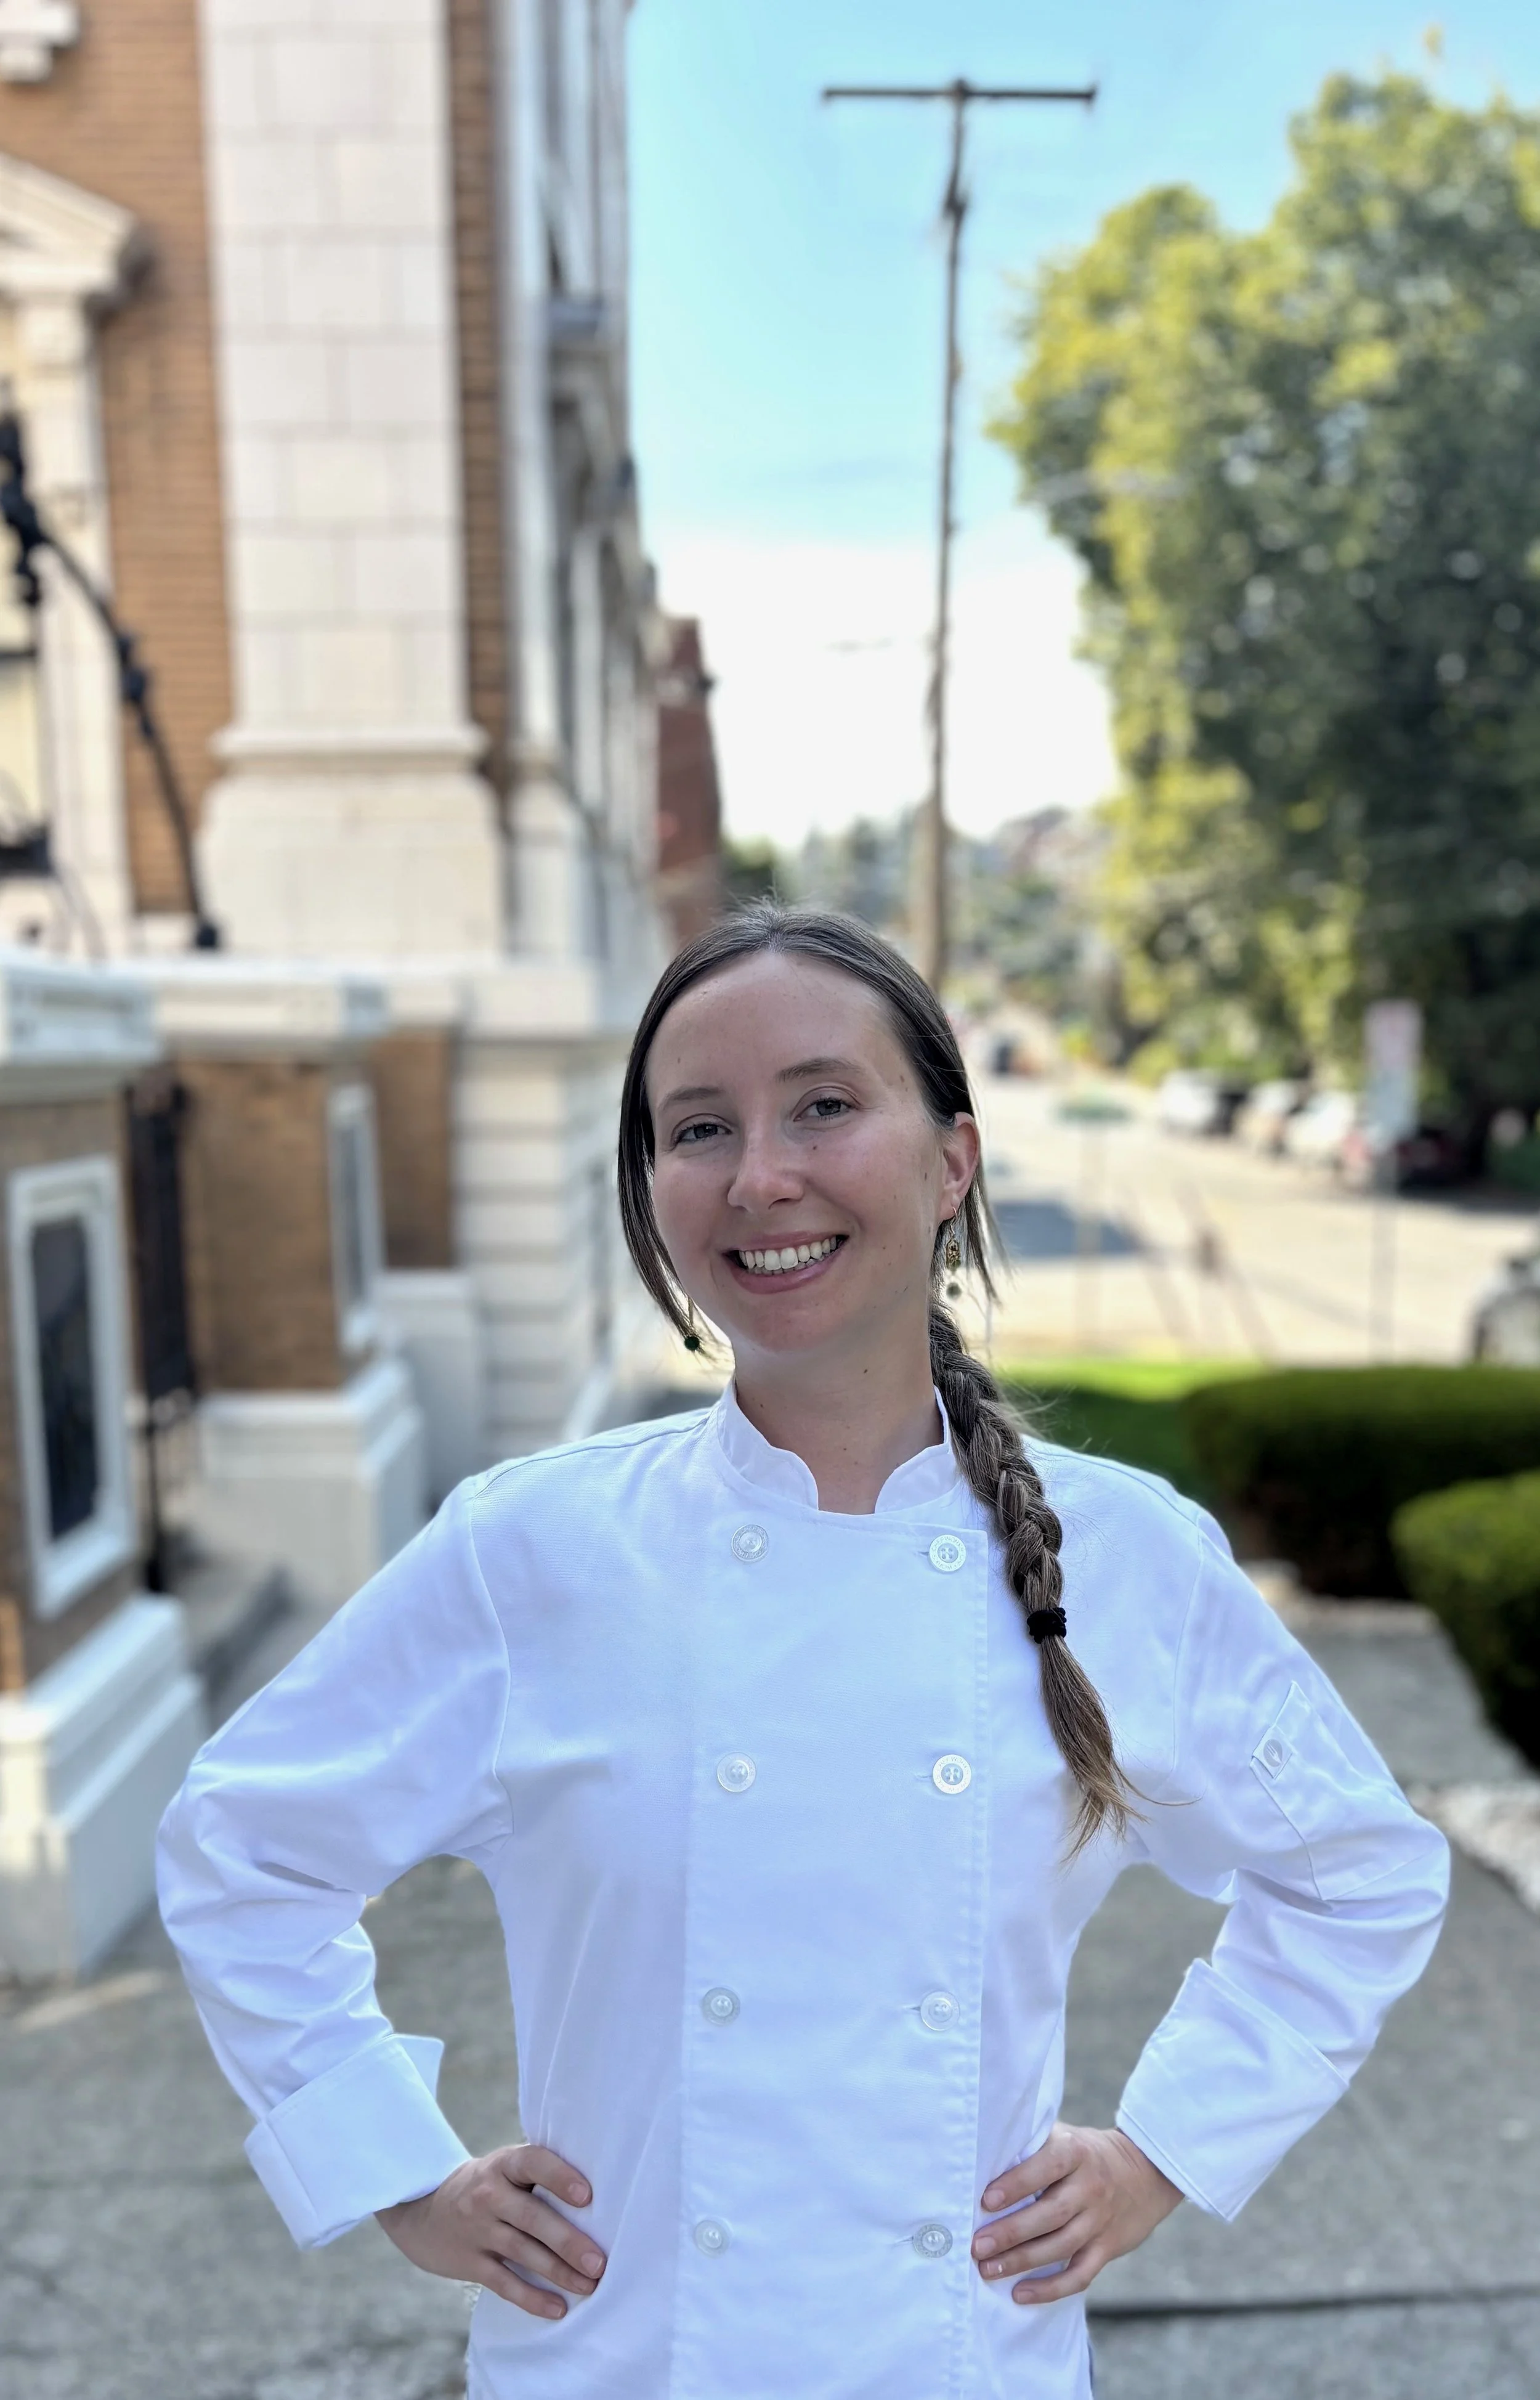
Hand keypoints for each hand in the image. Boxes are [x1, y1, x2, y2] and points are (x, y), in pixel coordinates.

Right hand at [377, 2143, 604, 2318]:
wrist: (422, 2211)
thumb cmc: (484, 2186)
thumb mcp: (503, 2168)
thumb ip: (537, 2175)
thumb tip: (599, 2192)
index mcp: (502, 2165)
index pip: (533, 2163)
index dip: (559, 2177)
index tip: (587, 2196)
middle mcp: (488, 2196)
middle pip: (532, 2217)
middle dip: (567, 2241)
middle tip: (599, 2262)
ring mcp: (478, 2231)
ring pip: (523, 2253)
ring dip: (558, 2272)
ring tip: (589, 2285)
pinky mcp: (471, 2263)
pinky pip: (504, 2283)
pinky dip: (532, 2298)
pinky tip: (557, 2308)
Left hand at [972, 2122, 1181, 2304]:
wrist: (1146, 2172)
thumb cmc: (1087, 2154)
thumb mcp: (1067, 2137)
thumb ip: (1035, 2147)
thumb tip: (985, 2158)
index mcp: (1077, 2153)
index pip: (1046, 2167)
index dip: (1017, 2183)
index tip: (986, 2200)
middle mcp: (1091, 2187)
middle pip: (1051, 2214)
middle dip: (1012, 2232)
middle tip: (977, 2245)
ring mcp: (1100, 2221)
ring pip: (1061, 2246)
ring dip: (1023, 2261)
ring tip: (988, 2269)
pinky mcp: (1107, 2248)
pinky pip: (1080, 2274)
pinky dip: (1051, 2288)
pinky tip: (1021, 2294)